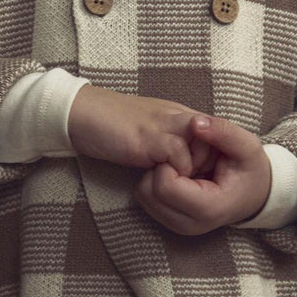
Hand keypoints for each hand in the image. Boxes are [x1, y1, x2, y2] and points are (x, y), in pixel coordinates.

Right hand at [68, 85, 212, 176]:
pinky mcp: (149, 138)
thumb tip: (182, 162)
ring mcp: (164, 125)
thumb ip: (168, 139)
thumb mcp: (149, 129)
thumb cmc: (111, 123)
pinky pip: (178, 156)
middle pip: (214, 139)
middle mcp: (176, 116)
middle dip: (209, 165)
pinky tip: (161, 179)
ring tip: (181, 184)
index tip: (204, 175)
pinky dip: (175, 172)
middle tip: (196, 182)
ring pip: (202, 147)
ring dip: (194, 170)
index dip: (213, 156)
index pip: (214, 132)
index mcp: (178, 113)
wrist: (81, 112)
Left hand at [133, 115, 271, 235]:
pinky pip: (146, 198)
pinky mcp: (170, 222)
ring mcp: (179, 226)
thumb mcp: (247, 146)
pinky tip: (178, 175)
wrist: (255, 194)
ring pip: (143, 195)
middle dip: (162, 167)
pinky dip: (156, 182)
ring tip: (184, 167)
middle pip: (149, 192)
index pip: (165, 186)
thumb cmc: (250, 169)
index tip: (189, 152)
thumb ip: (223, 132)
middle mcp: (191, 224)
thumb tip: (195, 122)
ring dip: (157, 174)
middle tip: (186, 158)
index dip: (171, 161)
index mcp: (210, 208)